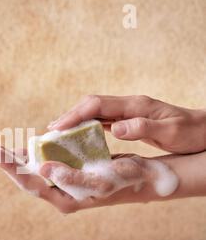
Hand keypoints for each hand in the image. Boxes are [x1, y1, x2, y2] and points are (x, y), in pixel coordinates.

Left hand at [0, 146, 177, 212]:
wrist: (145, 177)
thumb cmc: (128, 179)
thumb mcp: (105, 179)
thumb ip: (74, 178)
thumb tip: (44, 169)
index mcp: (65, 199)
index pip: (30, 183)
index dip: (11, 167)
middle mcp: (60, 194)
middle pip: (26, 178)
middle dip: (7, 163)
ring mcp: (63, 184)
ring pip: (33, 170)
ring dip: (16, 159)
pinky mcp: (68, 173)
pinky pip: (46, 162)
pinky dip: (34, 153)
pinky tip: (24, 146)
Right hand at [47, 95, 205, 153]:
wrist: (205, 130)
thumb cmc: (191, 132)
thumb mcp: (171, 131)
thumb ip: (144, 127)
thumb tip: (115, 128)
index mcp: (136, 105)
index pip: (97, 105)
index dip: (75, 114)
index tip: (56, 128)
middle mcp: (129, 105)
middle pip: (91, 105)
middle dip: (68, 116)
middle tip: (49, 132)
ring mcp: (128, 111)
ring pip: (94, 111)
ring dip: (75, 120)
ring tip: (57, 134)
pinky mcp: (128, 119)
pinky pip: (101, 120)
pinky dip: (86, 125)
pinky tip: (78, 135)